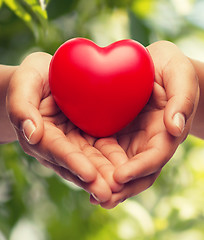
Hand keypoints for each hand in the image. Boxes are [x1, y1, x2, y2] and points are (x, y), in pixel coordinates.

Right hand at [6, 52, 125, 202]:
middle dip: (92, 178)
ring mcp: (72, 142)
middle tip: (110, 193)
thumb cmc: (33, 78)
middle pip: (75, 163)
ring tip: (120, 189)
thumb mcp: (24, 83)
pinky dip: (111, 161)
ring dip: (104, 176)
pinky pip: (99, 150)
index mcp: (40, 134)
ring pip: (89, 161)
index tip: (89, 174)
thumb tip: (32, 134)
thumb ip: (21, 107)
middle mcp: (56, 144)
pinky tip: (126, 170)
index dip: (72, 162)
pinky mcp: (85, 137)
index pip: (56, 150)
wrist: (48, 77)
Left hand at [91, 41, 198, 208]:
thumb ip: (182, 99)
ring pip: (121, 167)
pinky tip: (81, 172)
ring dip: (107, 183)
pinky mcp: (117, 134)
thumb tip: (175, 127)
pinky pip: (107, 153)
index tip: (120, 177)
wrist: (156, 67)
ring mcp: (133, 140)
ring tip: (90, 194)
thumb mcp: (180, 76)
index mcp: (166, 132)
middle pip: (137, 172)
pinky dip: (98, 166)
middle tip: (100, 198)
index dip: (139, 169)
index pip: (155, 157)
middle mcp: (149, 142)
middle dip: (121, 187)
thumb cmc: (171, 69)